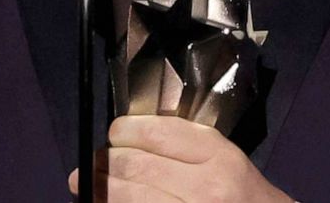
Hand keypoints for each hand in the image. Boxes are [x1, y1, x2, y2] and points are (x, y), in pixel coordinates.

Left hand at [67, 115, 291, 201]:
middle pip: (135, 166)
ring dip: (102, 189)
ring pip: (129, 197)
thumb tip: (124, 140)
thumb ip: (183, 146)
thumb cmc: (241, 194)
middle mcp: (205, 188)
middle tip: (94, 163)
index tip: (114, 134)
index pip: (156, 134)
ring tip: (88, 184)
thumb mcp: (223, 158)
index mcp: (216, 155)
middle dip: (106, 163)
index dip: (124, 132)